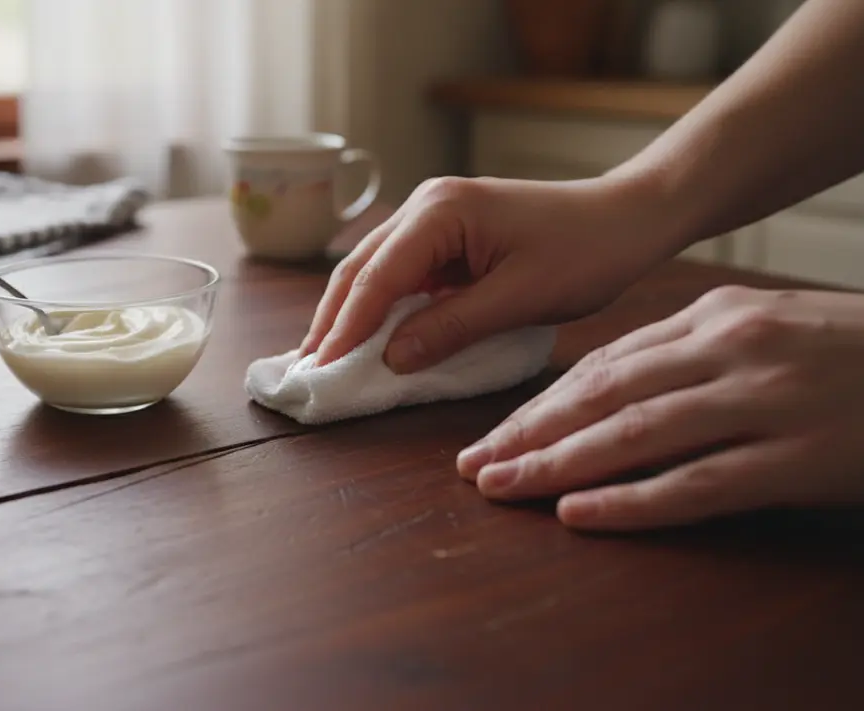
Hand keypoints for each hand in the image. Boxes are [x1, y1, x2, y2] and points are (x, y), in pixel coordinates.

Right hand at [299, 175, 680, 372]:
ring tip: (324, 357)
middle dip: (332, 319)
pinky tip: (370, 339)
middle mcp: (426, 206)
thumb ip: (451, 328)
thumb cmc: (586, 252)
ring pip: (375, 271)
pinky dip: (381, 309)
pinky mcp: (448, 238)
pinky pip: (402, 276)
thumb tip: (390, 358)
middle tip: (306, 369)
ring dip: (351, 314)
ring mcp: (435, 219)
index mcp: (440, 212)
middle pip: (360, 268)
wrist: (630, 218)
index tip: (321, 368)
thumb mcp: (520, 298)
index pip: (377, 276)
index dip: (346, 326)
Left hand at [457, 286, 863, 530]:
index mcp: (719, 317)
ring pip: (635, 437)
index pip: (605, 365)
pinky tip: (579, 515)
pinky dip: (632, 502)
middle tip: (473, 465)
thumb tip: (608, 380)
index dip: (541, 403)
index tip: (492, 433)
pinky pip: (698, 485)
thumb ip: (691, 346)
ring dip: (557, 465)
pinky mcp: (798, 460)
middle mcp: (732, 352)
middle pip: (604, 397)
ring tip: (502, 489)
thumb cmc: (850, 353)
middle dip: (529, 433)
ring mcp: (765, 404)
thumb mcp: (769, 327)